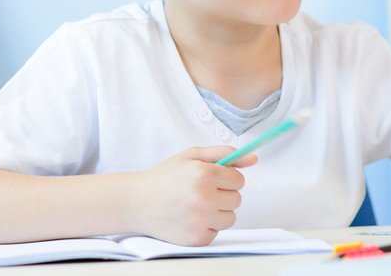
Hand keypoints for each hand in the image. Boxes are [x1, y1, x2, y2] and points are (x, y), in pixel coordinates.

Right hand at [132, 146, 255, 245]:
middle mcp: (204, 198)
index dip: (225, 178)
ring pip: (230, 217)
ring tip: (195, 205)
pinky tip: (189, 217)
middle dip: (222, 194)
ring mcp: (201, 220)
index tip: (211, 178)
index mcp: (204, 174)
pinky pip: (217, 231)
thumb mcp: (191, 156)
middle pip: (237, 199)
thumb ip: (223, 153)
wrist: (137, 202)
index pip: (239, 180)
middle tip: (199, 191)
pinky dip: (206, 226)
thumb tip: (254, 158)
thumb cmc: (165, 177)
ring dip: (217, 212)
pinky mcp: (197, 237)